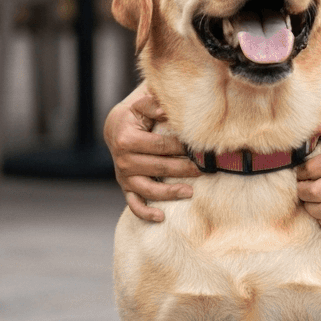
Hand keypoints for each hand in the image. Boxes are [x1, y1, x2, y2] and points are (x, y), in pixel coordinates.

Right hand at [103, 86, 200, 221]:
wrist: (116, 126)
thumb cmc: (136, 113)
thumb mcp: (141, 103)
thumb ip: (153, 104)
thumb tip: (166, 110)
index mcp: (127, 139)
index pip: (160, 146)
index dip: (181, 147)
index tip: (200, 148)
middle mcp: (123, 160)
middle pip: (159, 167)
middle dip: (183, 169)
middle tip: (204, 168)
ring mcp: (123, 176)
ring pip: (149, 189)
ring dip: (170, 193)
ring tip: (190, 192)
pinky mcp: (125, 186)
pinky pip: (134, 204)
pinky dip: (145, 213)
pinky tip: (161, 217)